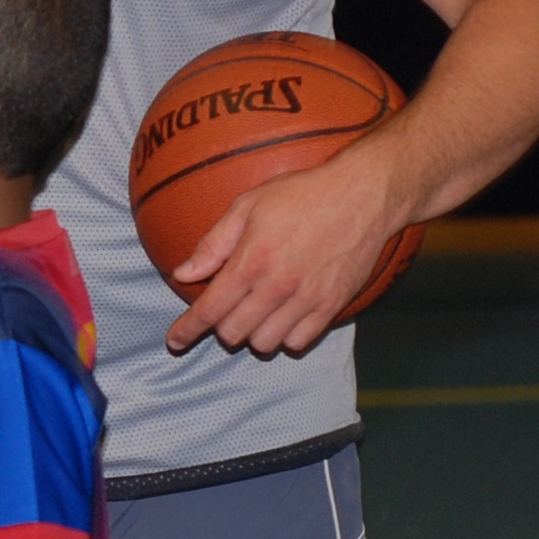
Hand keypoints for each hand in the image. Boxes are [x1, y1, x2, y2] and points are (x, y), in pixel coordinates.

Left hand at [163, 145, 413, 356]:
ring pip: (265, 343)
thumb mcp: (248, 206)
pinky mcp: (332, 306)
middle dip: (221, 326)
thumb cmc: (302, 194)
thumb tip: (183, 273)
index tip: (174, 341)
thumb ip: (213, 244)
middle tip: (226, 309)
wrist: (363, 195)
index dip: (187, 330)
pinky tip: (284, 317)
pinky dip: (285, 337)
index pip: (209, 310)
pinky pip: (300, 342)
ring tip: (256, 312)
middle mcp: (277, 287)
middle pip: (233, 333)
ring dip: (253, 333)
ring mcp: (307, 299)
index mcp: (250, 262)